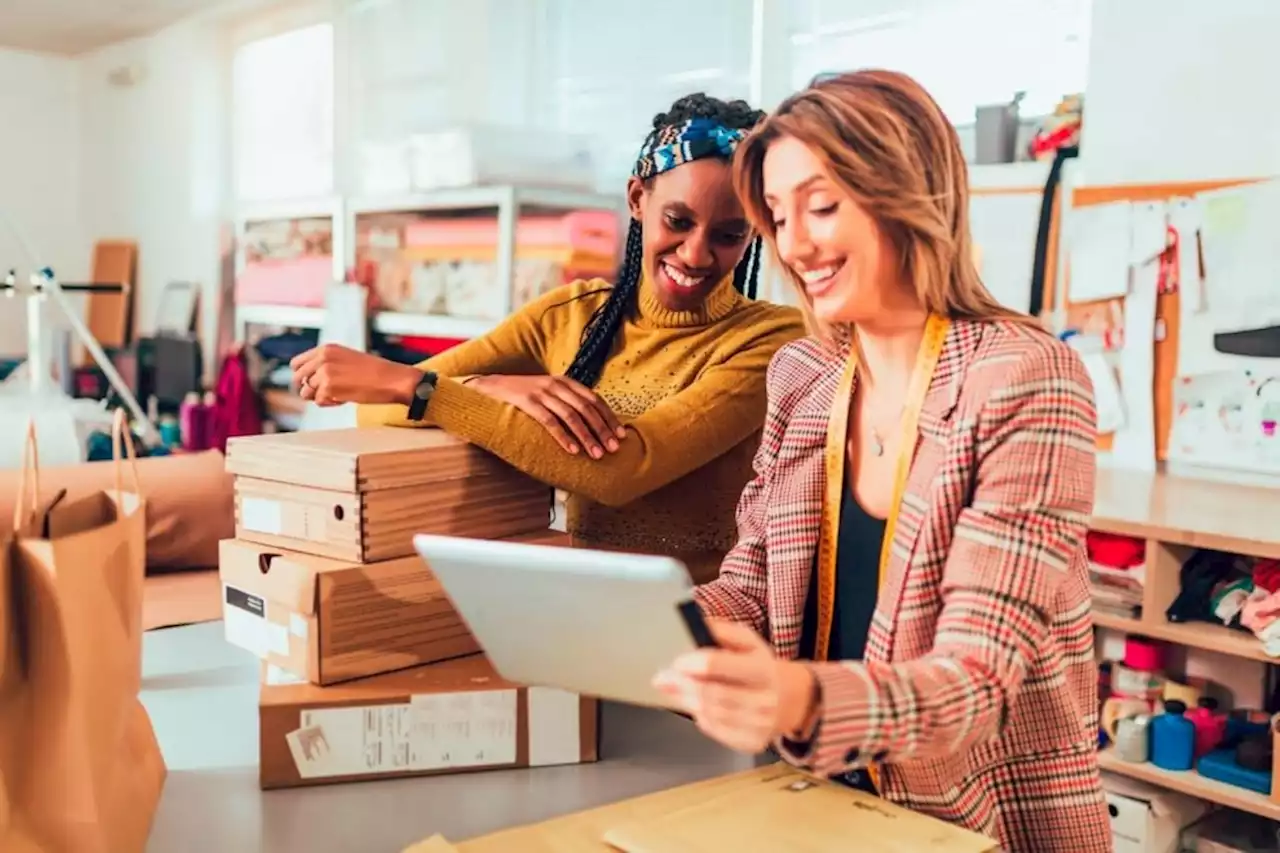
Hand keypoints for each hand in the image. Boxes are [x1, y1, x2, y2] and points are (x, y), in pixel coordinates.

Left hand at [290, 344, 422, 406]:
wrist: (393, 379)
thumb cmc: (375, 373)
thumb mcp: (347, 360)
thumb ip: (327, 365)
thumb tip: (306, 382)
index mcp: (326, 349)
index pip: (296, 363)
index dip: (301, 376)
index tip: (310, 384)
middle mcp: (322, 357)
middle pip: (297, 378)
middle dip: (307, 389)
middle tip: (323, 394)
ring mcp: (324, 372)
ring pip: (306, 392)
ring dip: (319, 397)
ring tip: (339, 395)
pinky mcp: (328, 387)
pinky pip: (319, 402)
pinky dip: (330, 404)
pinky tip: (344, 399)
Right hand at [465, 375, 625, 457]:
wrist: (490, 387)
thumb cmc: (523, 396)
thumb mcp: (549, 394)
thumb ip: (568, 403)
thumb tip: (593, 426)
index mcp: (566, 382)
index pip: (594, 400)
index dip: (609, 418)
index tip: (621, 435)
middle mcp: (556, 385)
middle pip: (587, 409)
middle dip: (602, 430)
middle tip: (613, 449)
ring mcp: (541, 393)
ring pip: (571, 416)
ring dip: (586, 437)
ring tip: (596, 454)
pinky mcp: (527, 402)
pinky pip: (550, 422)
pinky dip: (563, 437)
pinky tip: (573, 450)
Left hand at [653, 620, 818, 753]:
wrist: (786, 699)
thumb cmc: (758, 665)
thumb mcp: (746, 640)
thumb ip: (720, 630)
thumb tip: (694, 626)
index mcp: (762, 668)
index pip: (716, 664)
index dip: (691, 662)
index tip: (676, 660)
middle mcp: (764, 699)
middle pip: (709, 693)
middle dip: (681, 684)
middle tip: (663, 677)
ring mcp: (759, 724)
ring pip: (709, 713)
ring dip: (685, 699)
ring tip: (673, 688)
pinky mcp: (751, 742)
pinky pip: (713, 729)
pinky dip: (699, 716)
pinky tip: (696, 705)